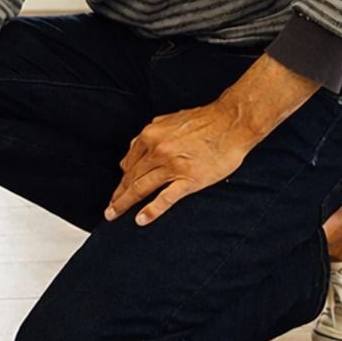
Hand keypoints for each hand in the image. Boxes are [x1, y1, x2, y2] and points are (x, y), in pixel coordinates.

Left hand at [106, 99, 258, 226]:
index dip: (121, 179)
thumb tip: (135, 147)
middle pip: (131, 177)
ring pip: (141, 188)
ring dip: (125, 203)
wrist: (232, 122)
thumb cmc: (204, 120)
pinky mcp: (189, 179)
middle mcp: (157, 151)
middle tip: (109, 209)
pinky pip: (165, 198)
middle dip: (118, 194)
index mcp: (150, 136)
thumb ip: (151, 135)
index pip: (129, 163)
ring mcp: (172, 166)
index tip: (117, 190)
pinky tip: (140, 219)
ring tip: (114, 214)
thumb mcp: (168, 121)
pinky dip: (151, 210)